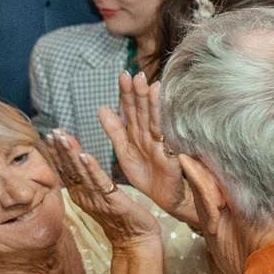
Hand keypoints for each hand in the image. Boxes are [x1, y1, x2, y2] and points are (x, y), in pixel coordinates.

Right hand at [46, 129, 162, 247]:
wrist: (135, 240)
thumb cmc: (120, 218)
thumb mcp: (99, 197)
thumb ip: (89, 182)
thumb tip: (80, 165)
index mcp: (82, 193)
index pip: (66, 169)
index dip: (58, 152)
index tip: (51, 135)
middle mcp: (86, 195)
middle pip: (70, 169)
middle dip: (61, 149)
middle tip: (53, 131)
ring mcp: (97, 199)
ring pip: (82, 173)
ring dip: (72, 154)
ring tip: (64, 137)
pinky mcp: (112, 201)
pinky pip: (101, 183)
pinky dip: (93, 169)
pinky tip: (86, 156)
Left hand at [100, 72, 195, 227]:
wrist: (162, 198)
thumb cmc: (146, 175)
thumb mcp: (124, 151)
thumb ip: (115, 130)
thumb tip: (103, 108)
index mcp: (137, 132)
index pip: (131, 109)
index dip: (127, 93)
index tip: (123, 75)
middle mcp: (150, 135)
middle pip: (143, 111)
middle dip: (139, 93)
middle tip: (135, 75)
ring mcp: (161, 144)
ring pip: (155, 121)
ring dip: (152, 104)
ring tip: (149, 86)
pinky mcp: (170, 157)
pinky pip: (166, 140)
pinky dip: (164, 127)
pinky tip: (163, 114)